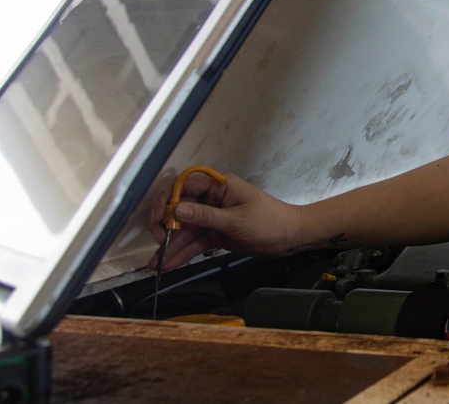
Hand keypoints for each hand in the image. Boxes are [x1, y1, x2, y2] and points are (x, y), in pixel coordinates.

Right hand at [147, 170, 302, 270]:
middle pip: (180, 209)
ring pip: (186, 229)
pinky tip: (169, 263)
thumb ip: (206, 216)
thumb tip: (177, 211)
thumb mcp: (237, 220)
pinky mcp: (216, 234)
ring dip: (171, 245)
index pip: (185, 185)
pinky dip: (182, 253)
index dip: (168, 199)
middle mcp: (213, 199)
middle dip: (165, 225)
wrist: (291, 238)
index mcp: (220, 186)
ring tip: (157, 263)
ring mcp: (213, 218)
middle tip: (158, 241)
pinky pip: (195, 242)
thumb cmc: (271, 221)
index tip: (160, 218)